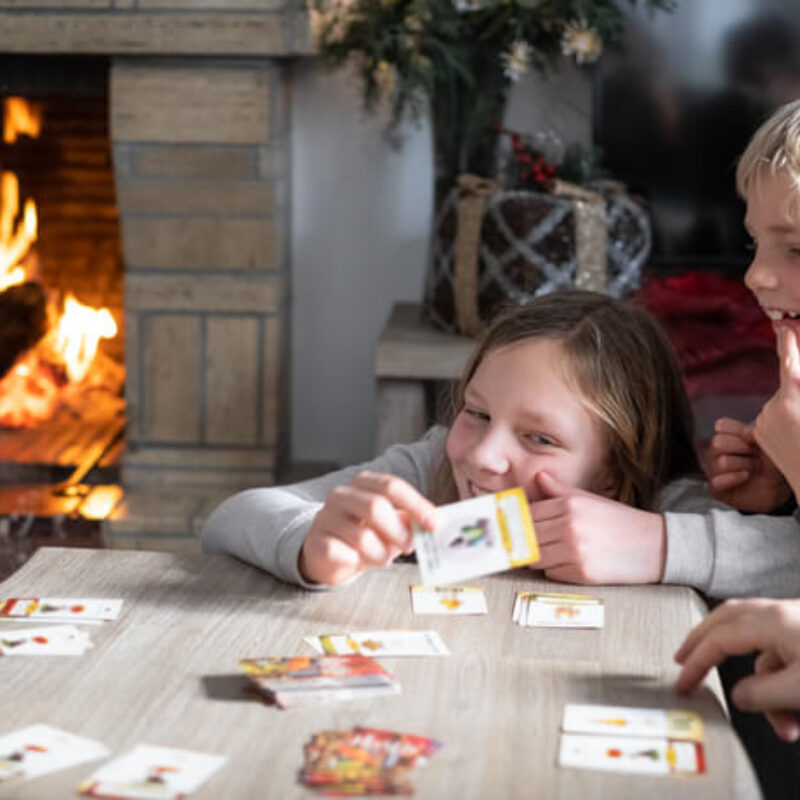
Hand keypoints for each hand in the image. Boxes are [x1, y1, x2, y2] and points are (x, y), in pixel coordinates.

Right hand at [299, 471, 435, 585]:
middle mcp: (342, 496)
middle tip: (409, 546)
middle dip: (399, 531)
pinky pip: (341, 553)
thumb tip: (435, 523)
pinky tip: (357, 561)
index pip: (392, 486)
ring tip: (383, 558)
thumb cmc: (363, 535)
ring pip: (362, 537)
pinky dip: (355, 561)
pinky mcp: (315, 542)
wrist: (327, 554)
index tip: (434, 523)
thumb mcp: (389, 526)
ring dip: (380, 553)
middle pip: (375, 506)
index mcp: (363, 484)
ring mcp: (325, 517)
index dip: (416, 504)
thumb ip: (409, 522)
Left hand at [529, 471, 665, 584]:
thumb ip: (560, 491)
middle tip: (523, 542)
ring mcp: (574, 552)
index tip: (512, 525)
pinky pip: (551, 573)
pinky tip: (565, 563)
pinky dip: (553, 570)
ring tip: (548, 552)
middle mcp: (569, 527)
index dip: (517, 521)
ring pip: (535, 557)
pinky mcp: (581, 574)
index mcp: (569, 506)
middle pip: (526, 536)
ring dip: (536, 557)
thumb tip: (539, 477)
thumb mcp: (589, 499)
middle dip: (522, 540)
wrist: (653, 546)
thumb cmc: (618, 521)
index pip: (527, 514)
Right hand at [675, 598, 799, 741]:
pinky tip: (794, 708)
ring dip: (764, 684)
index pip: (718, 639)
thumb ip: (761, 694)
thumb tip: (739, 696)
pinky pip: (784, 653)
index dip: (696, 662)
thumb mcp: (799, 689)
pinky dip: (782, 680)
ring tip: (781, 721)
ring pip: (763, 646)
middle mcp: (781, 613)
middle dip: (703, 642)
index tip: (683, 682)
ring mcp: (797, 620)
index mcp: (772, 620)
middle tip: (685, 657)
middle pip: (727, 620)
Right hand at [705, 417, 789, 511]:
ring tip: (755, 468)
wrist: (777, 486)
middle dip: (742, 448)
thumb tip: (747, 434)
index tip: (753, 439)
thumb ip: (756, 430)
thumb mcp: (767, 440)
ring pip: (722, 462)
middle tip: (755, 454)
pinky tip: (745, 477)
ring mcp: (713, 471)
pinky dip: (735, 478)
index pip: (721, 425)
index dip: (740, 430)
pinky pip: (717, 482)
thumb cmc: (769, 461)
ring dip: (744, 464)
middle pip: (718, 442)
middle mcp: (715, 453)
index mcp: (725, 437)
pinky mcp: (716, 489)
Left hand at [753, 326, 799, 500]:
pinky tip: (792, 440)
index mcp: (792, 399)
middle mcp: (774, 408)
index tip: (783, 328)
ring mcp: (763, 422)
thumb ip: (797, 385)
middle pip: (788, 389)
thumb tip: (795, 374)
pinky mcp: (756, 434)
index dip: (788, 344)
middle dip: (798, 394)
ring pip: (780, 405)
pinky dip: (781, 423)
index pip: (790, 365)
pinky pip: (770, 419)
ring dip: (792, 412)